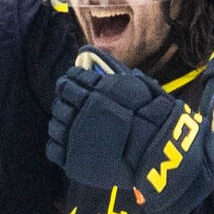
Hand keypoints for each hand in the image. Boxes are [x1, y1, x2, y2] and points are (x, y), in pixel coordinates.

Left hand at [48, 48, 213, 213]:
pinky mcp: (73, 161)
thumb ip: (113, 72)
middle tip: (71, 103)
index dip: (69, 81)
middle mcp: (80, 115)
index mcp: (93, 95)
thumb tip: (90, 52)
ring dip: (60, 122)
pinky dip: (59, 143)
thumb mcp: (137, 86)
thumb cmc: (154, 117)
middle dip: (64, 101)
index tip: (71, 82)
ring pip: (55, 125)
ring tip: (71, 123)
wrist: (159, 153)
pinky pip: (54, 148)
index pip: (68, 82)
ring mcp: (74, 140)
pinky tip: (70, 141)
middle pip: (60, 103)